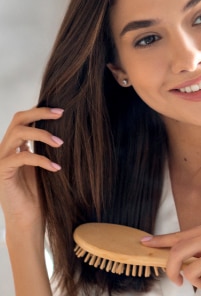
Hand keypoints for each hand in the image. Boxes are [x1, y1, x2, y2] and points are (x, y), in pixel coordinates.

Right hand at [0, 107, 63, 229]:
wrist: (28, 219)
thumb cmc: (39, 193)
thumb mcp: (45, 165)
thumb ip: (47, 148)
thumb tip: (64, 130)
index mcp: (15, 146)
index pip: (23, 119)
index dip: (40, 111)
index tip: (61, 111)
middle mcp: (5, 149)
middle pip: (17, 120)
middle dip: (40, 113)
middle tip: (60, 114)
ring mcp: (1, 160)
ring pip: (18, 134)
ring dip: (42, 134)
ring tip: (60, 143)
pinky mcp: (2, 173)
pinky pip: (21, 157)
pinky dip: (41, 159)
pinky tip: (56, 168)